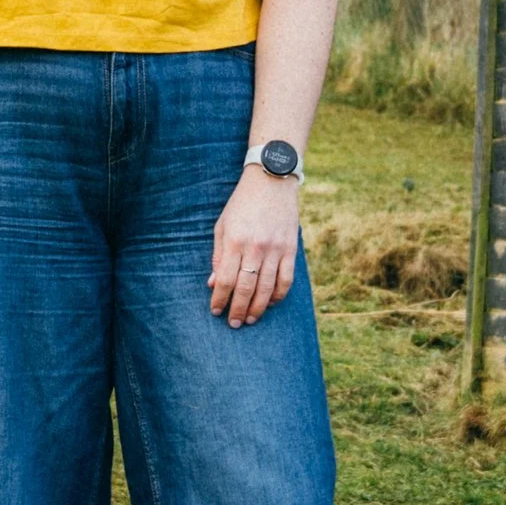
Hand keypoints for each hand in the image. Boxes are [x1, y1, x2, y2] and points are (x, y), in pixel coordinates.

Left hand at [209, 167, 300, 327]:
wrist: (272, 181)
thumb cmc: (242, 204)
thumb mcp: (223, 225)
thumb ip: (219, 256)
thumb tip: (214, 284)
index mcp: (235, 241)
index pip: (226, 279)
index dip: (220, 299)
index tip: (215, 310)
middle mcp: (256, 247)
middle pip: (246, 288)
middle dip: (238, 309)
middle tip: (234, 323)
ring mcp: (276, 249)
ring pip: (267, 288)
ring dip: (258, 307)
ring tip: (251, 319)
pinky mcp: (291, 249)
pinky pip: (286, 279)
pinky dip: (278, 295)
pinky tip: (270, 303)